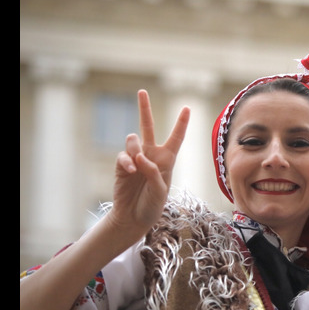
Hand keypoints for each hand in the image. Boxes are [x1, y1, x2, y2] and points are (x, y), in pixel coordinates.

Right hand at [108, 90, 190, 238]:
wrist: (133, 218)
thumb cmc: (152, 206)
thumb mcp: (160, 191)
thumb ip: (153, 172)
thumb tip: (140, 156)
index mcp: (167, 160)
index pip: (176, 138)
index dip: (181, 123)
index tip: (186, 108)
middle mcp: (151, 155)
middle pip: (147, 126)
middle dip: (144, 109)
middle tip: (142, 91)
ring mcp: (135, 159)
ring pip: (132, 139)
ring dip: (134, 148)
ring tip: (137, 164)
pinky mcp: (122, 165)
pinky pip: (122, 155)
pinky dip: (126, 161)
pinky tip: (130, 170)